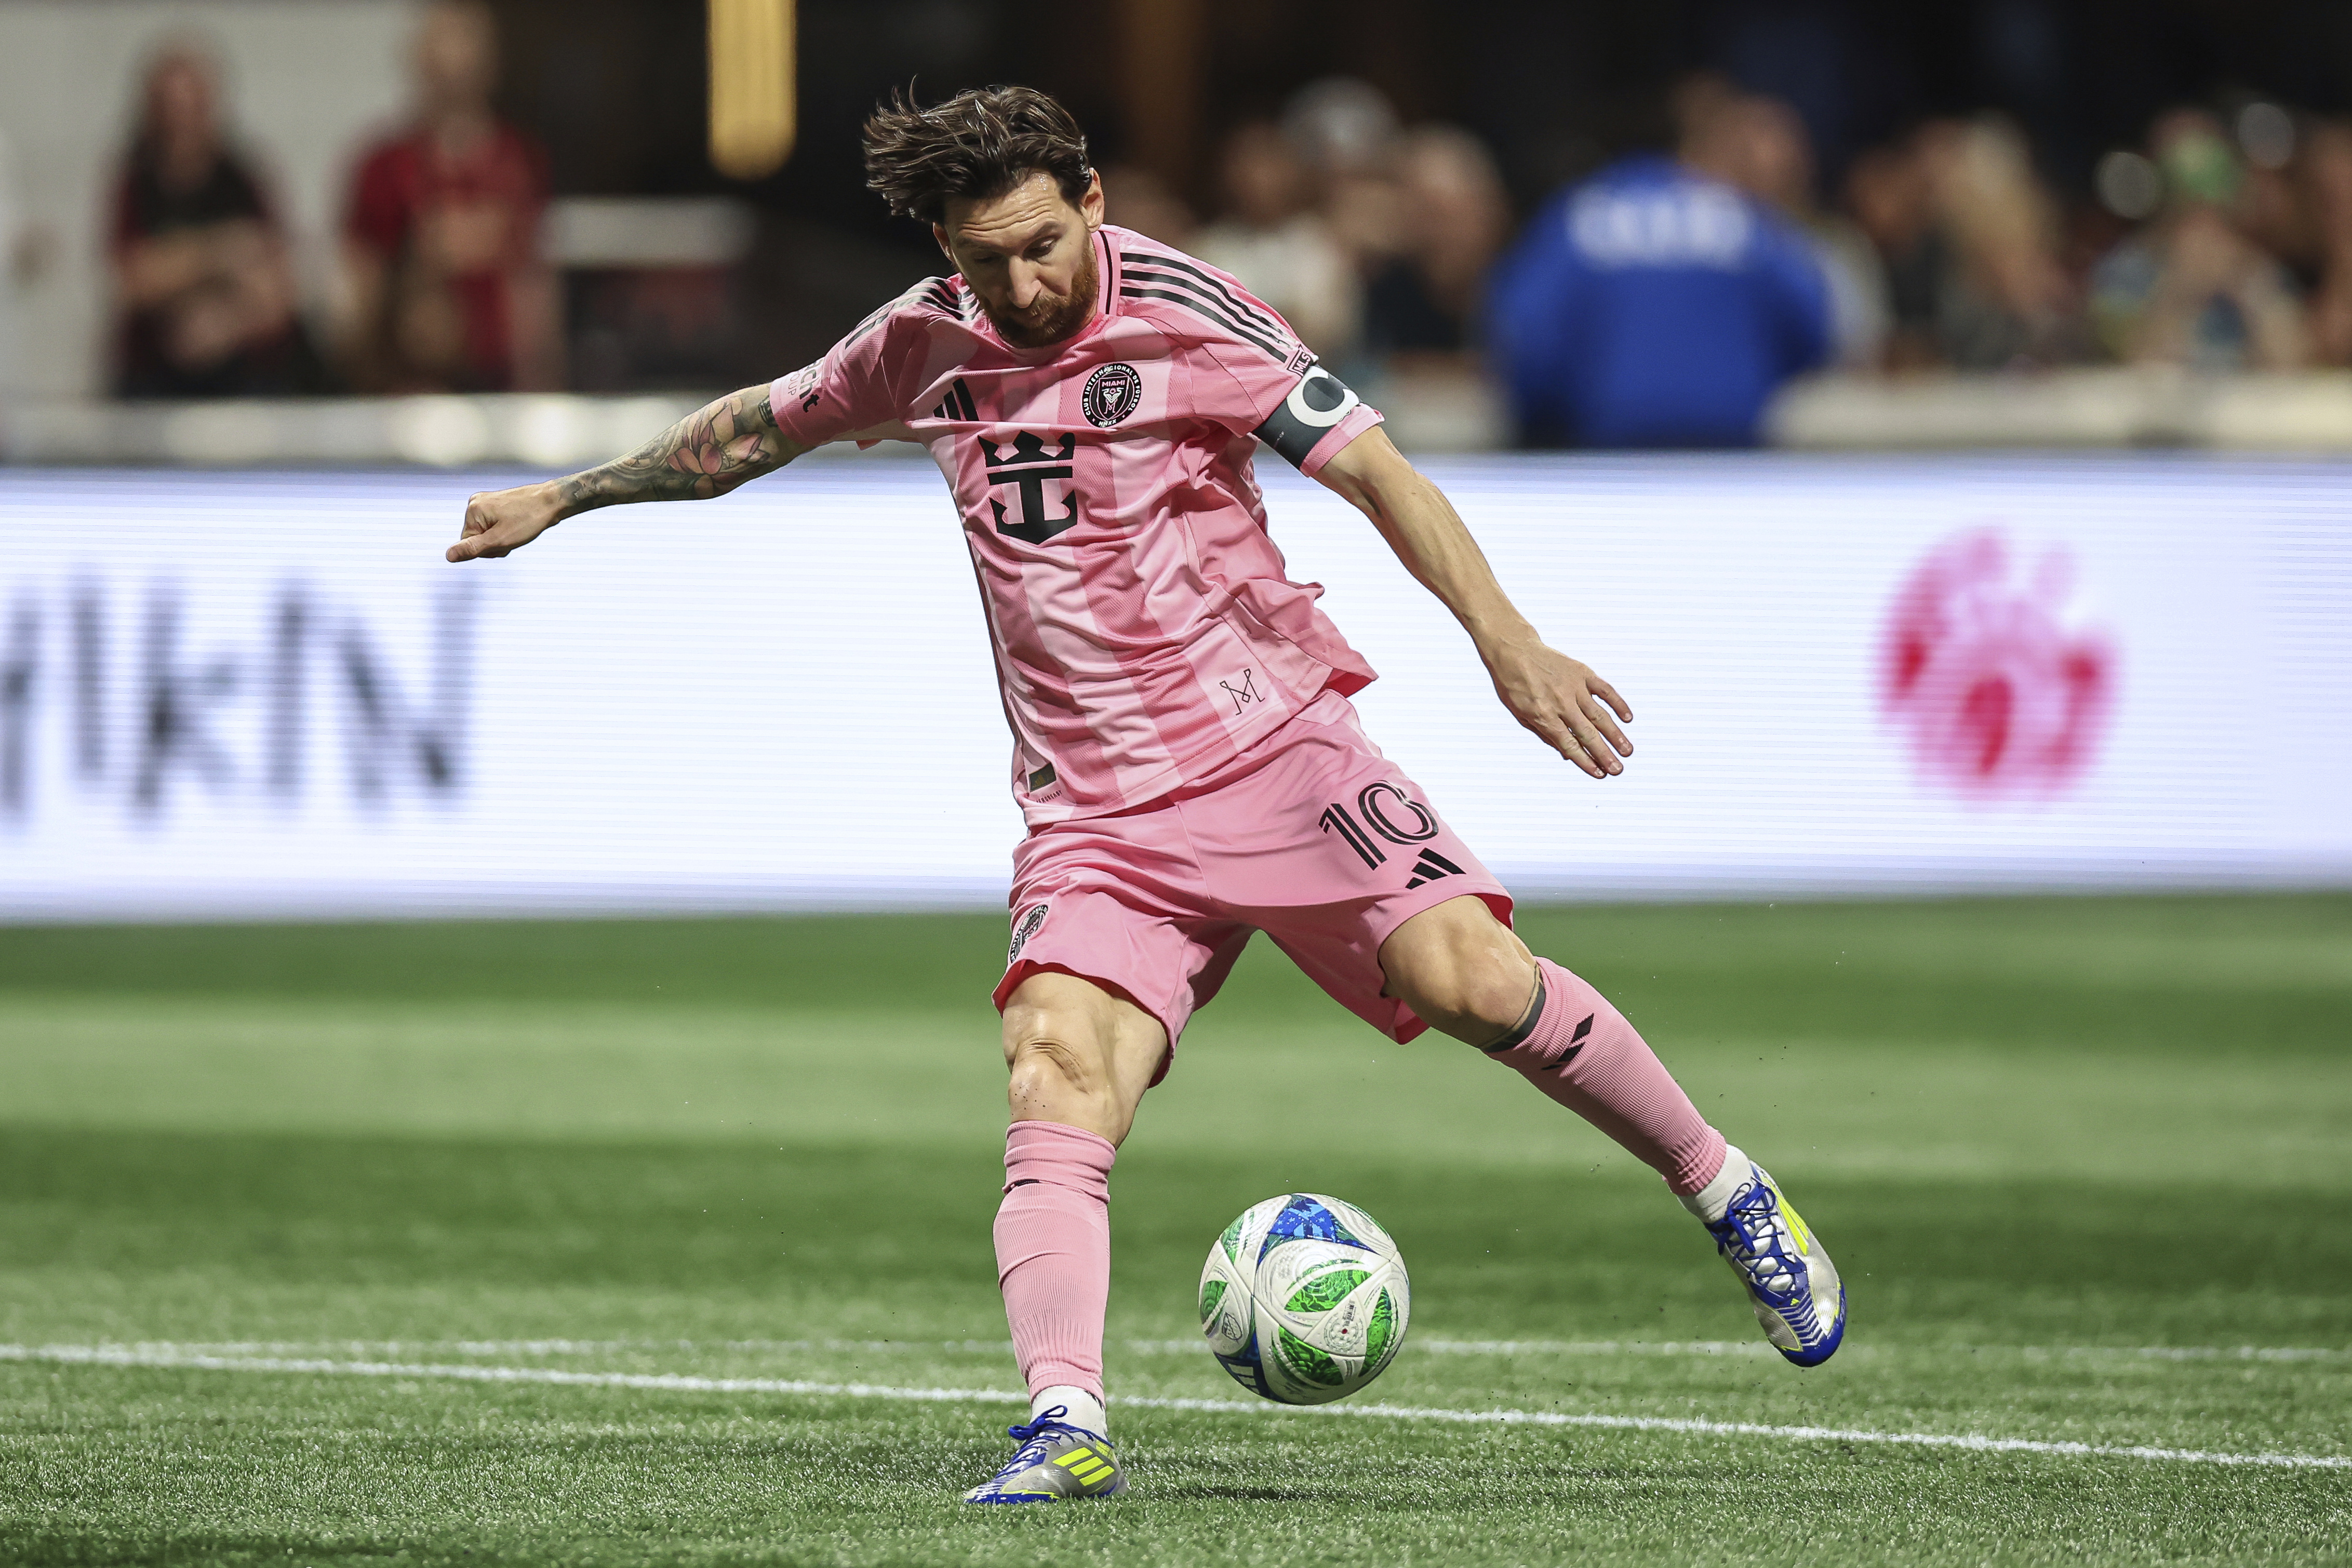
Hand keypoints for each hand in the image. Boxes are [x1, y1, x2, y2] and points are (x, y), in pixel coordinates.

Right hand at [448, 482, 562, 561]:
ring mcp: (486, 502)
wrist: (552, 501)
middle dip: (495, 544)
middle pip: (477, 539)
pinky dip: (505, 532)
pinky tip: (518, 526)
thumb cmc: (529, 520)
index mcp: (472, 510)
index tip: (505, 541)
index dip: (488, 549)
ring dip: (502, 539)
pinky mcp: (496, 504)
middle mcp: (475, 503)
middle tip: (513, 536)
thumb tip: (448, 556)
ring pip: (487, 534)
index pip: (468, 544)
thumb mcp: (500, 540)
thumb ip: (473, 549)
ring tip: (518, 530)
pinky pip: (494, 527)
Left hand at [1483, 635, 1634, 778]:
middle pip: (1587, 734)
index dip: (1585, 761)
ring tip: (1627, 750)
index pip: (1569, 744)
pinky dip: (1618, 703)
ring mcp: (1574, 686)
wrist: (1514, 650)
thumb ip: (1544, 734)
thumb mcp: (1521, 714)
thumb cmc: (1513, 684)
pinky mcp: (1582, 672)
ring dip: (1615, 735)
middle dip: (1604, 754)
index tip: (1599, 774)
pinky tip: (1627, 718)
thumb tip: (1567, 754)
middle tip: (1618, 769)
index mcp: (1544, 715)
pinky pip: (1605, 689)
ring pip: (1600, 715)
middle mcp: (1561, 702)